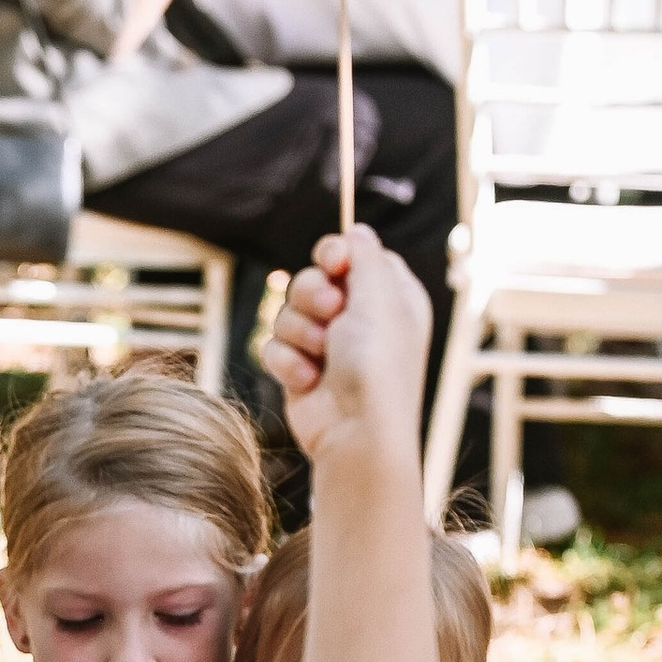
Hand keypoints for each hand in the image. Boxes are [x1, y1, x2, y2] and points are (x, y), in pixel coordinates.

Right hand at [262, 227, 430, 463]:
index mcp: (387, 297)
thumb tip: (357, 230)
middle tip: (330, 311)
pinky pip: (274, 346)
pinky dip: (288, 362)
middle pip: (313, 278)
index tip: (332, 261)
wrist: (356, 432)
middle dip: (312, 293)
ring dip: (300, 331)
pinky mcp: (299, 369)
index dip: (337, 254)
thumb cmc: (377, 365)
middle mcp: (357, 318)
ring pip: (287, 312)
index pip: (353, 255)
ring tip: (321, 355)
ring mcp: (327, 345)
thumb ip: (365, 257)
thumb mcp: (380, 297)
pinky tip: (309, 380)